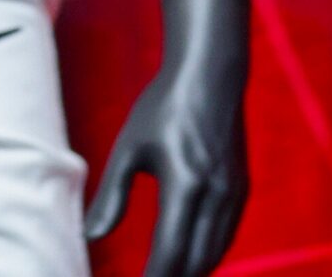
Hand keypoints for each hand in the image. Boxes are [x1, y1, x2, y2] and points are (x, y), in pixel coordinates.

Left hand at [83, 1, 248, 276]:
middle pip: (196, 262)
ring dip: (191, 269)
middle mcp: (215, 195)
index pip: (170, 253)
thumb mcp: (129, 148)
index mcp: (185, 185)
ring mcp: (233, 193)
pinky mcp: (241, 188)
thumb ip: (111, 196)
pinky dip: (207, 253)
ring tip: (164, 272)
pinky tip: (188, 254)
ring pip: (215, 253)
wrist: (211, 73)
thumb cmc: (163, 107)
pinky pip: (226, 236)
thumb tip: (90, 236)